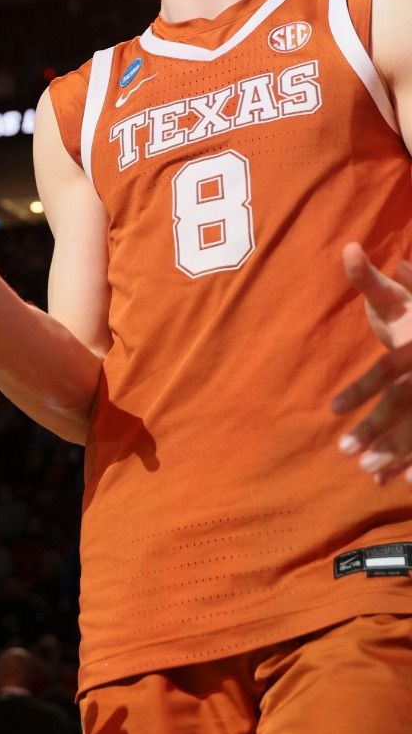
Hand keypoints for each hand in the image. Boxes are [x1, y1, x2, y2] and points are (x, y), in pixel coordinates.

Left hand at [333, 243, 411, 483]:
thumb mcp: (400, 297)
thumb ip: (371, 279)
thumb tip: (347, 249)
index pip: (390, 370)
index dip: (362, 389)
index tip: (330, 410)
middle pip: (408, 404)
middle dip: (379, 431)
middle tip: (346, 455)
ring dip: (399, 453)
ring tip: (368, 475)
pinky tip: (406, 484)